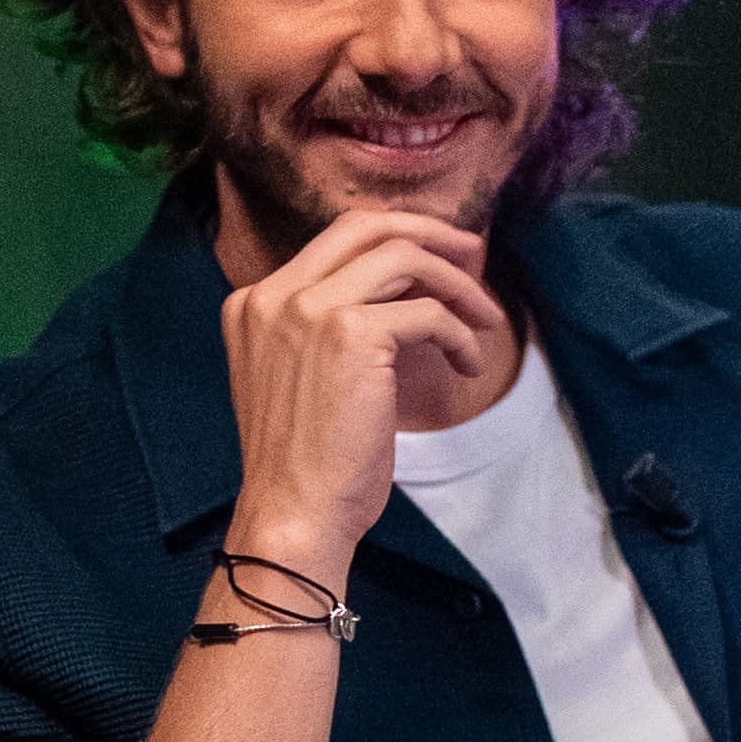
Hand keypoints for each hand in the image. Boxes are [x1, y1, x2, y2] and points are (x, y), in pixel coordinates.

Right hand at [218, 209, 513, 578]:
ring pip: (404, 258)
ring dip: (457, 285)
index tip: (438, 259)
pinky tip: (468, 365)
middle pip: (367, 227)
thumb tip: (407, 294)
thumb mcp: (304, 378)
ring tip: (485, 320)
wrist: (293, 514)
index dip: (396, 239)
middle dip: (430, 233)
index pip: (336, 240)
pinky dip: (460, 335)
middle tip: (474, 257)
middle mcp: (275, 294)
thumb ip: (331, 329)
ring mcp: (308, 309)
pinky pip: (428, 313)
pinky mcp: (351, 334)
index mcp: (255, 302)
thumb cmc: (307, 465)